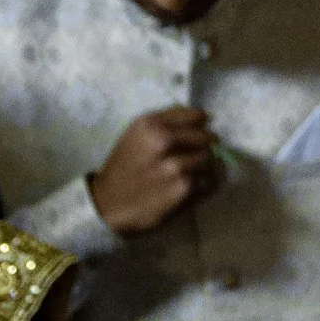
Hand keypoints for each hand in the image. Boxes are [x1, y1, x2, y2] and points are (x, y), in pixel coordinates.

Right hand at [91, 106, 219, 234]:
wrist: (109, 204)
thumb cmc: (124, 167)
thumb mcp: (136, 135)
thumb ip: (165, 123)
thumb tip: (204, 117)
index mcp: (150, 124)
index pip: (196, 116)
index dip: (202, 124)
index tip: (202, 130)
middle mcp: (163, 141)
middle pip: (207, 138)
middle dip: (205, 146)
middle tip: (196, 155)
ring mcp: (176, 166)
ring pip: (210, 160)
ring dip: (205, 167)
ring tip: (190, 173)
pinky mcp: (185, 188)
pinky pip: (210, 181)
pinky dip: (206, 184)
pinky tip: (190, 187)